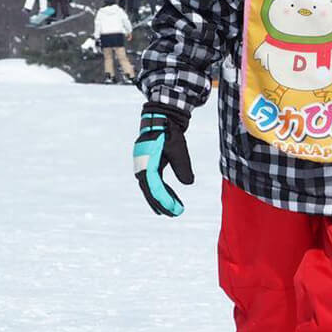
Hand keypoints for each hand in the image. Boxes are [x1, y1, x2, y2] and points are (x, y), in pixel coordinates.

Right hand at [134, 102, 193, 216]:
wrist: (162, 117)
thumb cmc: (170, 131)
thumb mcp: (178, 148)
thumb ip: (182, 166)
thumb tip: (189, 183)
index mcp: (147, 163)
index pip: (155, 187)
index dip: (165, 200)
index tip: (175, 209)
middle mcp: (142, 166)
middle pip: (150, 190)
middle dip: (162, 203)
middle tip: (175, 214)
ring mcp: (143, 165)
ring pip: (151, 187)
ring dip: (161, 198)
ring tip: (173, 210)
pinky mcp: (148, 164)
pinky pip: (153, 181)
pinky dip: (161, 189)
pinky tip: (170, 197)